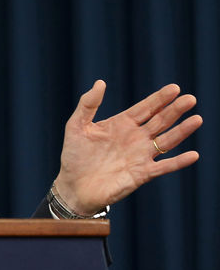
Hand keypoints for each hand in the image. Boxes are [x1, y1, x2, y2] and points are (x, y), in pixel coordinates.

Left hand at [54, 80, 201, 215]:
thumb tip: (100, 82)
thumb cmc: (74, 156)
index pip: (145, 108)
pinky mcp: (142, 174)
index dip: (159, 98)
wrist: (73, 186)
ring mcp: (141, 155)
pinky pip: (164, 167)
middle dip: (175, 110)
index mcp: (122, 124)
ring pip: (166, 141)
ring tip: (197, 119)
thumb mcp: (76, 126)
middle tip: (190, 99)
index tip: (174, 88)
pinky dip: (178, 162)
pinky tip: (193, 155)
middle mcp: (135, 138)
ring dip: (182, 131)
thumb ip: (88, 104)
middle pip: (160, 121)